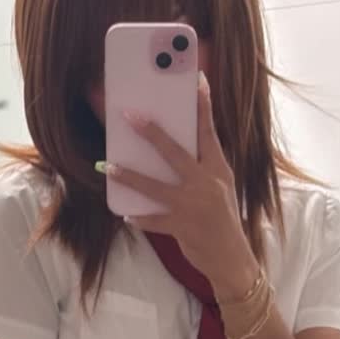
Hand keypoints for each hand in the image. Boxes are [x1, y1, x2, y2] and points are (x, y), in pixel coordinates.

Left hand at [105, 73, 258, 298]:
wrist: (232, 258)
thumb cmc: (223, 219)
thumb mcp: (221, 187)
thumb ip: (203, 167)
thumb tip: (178, 147)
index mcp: (218, 170)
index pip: (210, 132)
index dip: (203, 106)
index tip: (197, 80)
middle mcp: (206, 184)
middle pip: (175, 152)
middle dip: (152, 133)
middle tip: (130, 116)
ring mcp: (192, 206)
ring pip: (154, 187)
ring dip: (128, 176)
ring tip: (108, 166)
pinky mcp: (181, 228)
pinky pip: (153, 220)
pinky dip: (138, 217)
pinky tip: (125, 212)